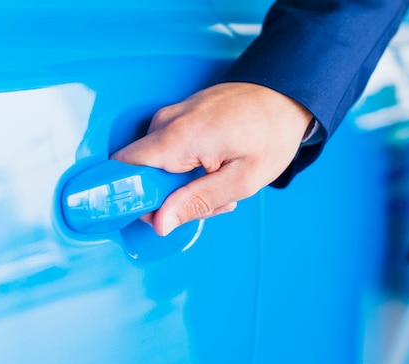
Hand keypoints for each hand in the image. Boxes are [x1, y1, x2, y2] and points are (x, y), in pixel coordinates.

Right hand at [111, 82, 311, 235]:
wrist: (285, 95)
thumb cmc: (271, 133)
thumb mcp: (242, 180)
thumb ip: (197, 202)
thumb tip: (160, 223)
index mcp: (177, 137)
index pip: (122, 170)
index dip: (135, 198)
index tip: (162, 214)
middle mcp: (166, 123)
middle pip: (143, 174)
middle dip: (171, 199)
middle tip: (211, 201)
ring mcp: (171, 118)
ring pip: (158, 168)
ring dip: (185, 186)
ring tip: (221, 182)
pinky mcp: (178, 119)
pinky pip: (169, 153)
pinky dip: (188, 169)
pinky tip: (216, 169)